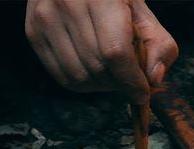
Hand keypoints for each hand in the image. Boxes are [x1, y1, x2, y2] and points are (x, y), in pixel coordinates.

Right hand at [25, 0, 178, 102]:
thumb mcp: (145, 13)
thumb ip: (160, 46)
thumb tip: (153, 80)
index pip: (115, 52)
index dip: (132, 80)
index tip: (143, 93)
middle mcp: (66, 3)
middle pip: (98, 67)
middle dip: (120, 84)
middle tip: (131, 81)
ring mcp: (45, 17)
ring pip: (78, 76)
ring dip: (102, 86)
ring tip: (114, 76)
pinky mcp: (33, 31)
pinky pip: (60, 75)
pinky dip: (83, 83)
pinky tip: (95, 73)